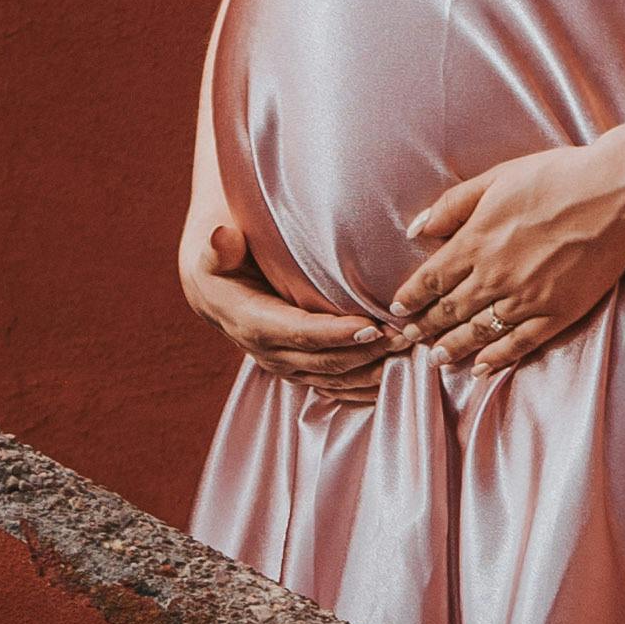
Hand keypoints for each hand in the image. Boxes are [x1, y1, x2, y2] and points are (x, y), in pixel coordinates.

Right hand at [180, 213, 392, 409]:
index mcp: (251, 323)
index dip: (335, 334)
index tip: (370, 326)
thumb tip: (222, 235)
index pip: (298, 333)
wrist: (216, 292)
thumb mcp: (216, 253)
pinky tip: (395, 377)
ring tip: (409, 353)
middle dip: (367, 352)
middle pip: (325, 360)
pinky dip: (366, 387)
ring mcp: (286, 367)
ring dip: (373, 371)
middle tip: (405, 336)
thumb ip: (220, 246)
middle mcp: (269, 353)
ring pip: (335, 379)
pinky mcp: (300, 372)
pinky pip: (335, 388)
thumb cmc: (222, 264)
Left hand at [389, 137, 624, 377]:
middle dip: (424, 327)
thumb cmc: (559, 177)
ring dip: (453, 347)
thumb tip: (417, 231)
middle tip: (407, 341)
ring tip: (438, 359)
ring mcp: (527, 298)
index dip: (412, 297)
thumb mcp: (498, 177)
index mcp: (476, 242)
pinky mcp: (559, 311)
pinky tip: (483, 367)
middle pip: (449, 310)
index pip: (432, 279)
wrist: (618, 193)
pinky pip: (520, 342)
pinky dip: (498, 357)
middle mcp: (495, 276)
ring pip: (479, 331)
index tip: (399, 310)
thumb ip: (454, 204)